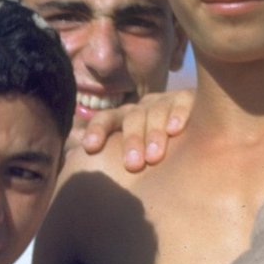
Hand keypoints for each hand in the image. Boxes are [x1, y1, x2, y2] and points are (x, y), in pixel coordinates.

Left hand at [79, 89, 194, 170]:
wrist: (195, 138)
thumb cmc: (150, 152)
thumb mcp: (125, 153)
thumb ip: (99, 152)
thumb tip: (68, 157)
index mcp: (122, 120)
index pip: (104, 120)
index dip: (96, 131)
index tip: (90, 148)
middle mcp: (142, 108)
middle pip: (132, 119)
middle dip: (131, 141)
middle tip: (133, 165)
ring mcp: (165, 102)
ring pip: (155, 112)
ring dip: (154, 134)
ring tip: (154, 157)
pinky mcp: (189, 99)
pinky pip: (182, 102)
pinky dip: (178, 114)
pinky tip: (176, 130)